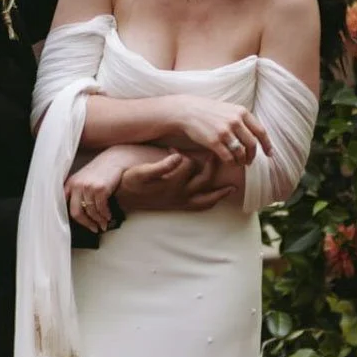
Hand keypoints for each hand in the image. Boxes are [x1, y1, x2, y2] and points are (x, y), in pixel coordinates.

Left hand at [66, 145, 145, 232]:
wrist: (114, 159)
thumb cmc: (99, 171)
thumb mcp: (83, 178)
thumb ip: (77, 192)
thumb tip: (79, 213)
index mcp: (70, 183)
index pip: (63, 204)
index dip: (66, 218)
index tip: (73, 226)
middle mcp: (77, 185)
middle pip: (76, 213)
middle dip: (86, 224)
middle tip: (93, 229)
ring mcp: (89, 187)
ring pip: (91, 212)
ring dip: (98, 221)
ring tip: (103, 224)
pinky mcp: (101, 189)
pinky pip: (101, 208)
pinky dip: (105, 215)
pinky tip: (108, 216)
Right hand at [118, 152, 235, 215]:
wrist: (122, 200)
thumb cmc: (131, 183)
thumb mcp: (141, 173)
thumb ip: (160, 166)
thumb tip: (177, 157)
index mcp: (171, 183)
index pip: (188, 165)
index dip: (183, 154)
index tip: (174, 149)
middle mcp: (180, 194)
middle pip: (204, 179)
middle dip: (212, 167)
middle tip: (217, 155)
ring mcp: (181, 202)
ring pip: (207, 198)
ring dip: (220, 192)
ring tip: (233, 187)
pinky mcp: (180, 207)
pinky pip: (202, 206)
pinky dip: (213, 201)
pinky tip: (221, 195)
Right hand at [171, 95, 272, 165]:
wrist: (187, 111)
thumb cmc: (209, 111)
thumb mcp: (229, 109)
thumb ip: (242, 119)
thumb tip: (255, 135)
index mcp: (242, 112)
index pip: (261, 131)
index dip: (267, 145)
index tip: (269, 154)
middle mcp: (235, 121)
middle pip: (252, 144)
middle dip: (253, 155)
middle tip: (250, 161)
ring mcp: (224, 131)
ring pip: (241, 152)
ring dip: (242, 161)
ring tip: (240, 162)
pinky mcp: (214, 141)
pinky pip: (228, 157)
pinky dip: (231, 163)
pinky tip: (230, 162)